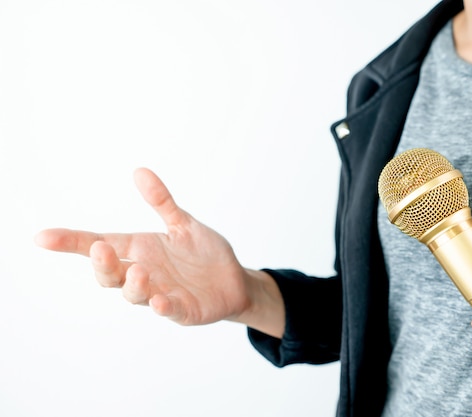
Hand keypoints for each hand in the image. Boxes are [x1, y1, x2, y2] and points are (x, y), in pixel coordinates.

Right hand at [35, 168, 284, 336]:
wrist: (234, 280)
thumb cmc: (203, 254)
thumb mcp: (183, 224)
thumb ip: (162, 202)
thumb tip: (139, 171)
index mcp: (140, 251)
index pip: (99, 244)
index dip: (71, 242)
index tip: (42, 237)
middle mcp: (144, 274)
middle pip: (110, 274)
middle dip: (102, 264)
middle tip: (100, 249)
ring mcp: (161, 294)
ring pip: (135, 295)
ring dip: (133, 285)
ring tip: (139, 272)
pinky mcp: (184, 310)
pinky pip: (170, 311)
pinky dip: (164, 307)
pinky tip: (161, 301)